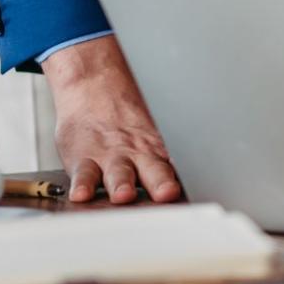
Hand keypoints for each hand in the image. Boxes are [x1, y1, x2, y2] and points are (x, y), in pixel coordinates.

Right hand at [43, 36, 182, 204]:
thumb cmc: (126, 123)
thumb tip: (201, 178)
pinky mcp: (83, 160)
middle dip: (161, 183)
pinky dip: (82, 184)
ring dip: (121, 184)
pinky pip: (82, 173)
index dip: (189, 181)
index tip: (198, 193)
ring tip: (123, 194)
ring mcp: (109, 158)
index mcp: (158, 153)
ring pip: (117, 172)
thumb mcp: (153, 137)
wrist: (94, 89)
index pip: (178, 169)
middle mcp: (136, 156)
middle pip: (153, 170)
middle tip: (167, 193)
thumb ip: (169, 160)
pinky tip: (81, 193)